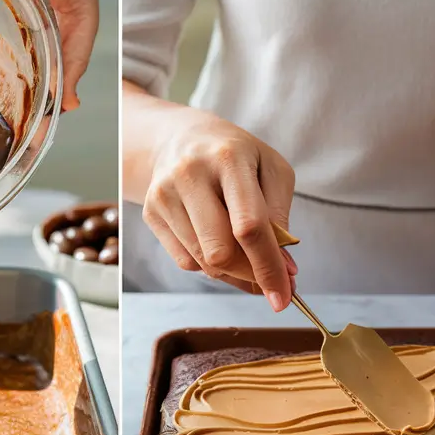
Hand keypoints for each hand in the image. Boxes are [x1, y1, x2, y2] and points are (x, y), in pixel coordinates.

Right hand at [142, 108, 297, 310]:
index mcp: (228, 158)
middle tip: (271, 279)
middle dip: (251, 274)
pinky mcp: (150, 213)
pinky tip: (222, 247)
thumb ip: (280, 217)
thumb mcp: (272, 170)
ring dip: (234, 272)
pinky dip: (211, 266)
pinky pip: (186, 261)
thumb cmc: (237, 156)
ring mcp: (164, 195)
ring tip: (249, 258)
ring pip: (204, 262)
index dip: (269, 267)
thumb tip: (283, 268)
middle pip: (221, 251)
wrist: (181, 138)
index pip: (249, 226)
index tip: (284, 296)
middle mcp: (189, 174)